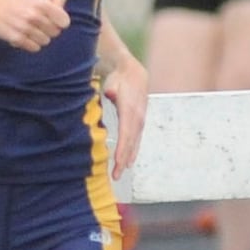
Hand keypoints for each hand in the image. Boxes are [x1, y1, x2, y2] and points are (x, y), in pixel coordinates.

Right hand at [0, 0, 69, 51]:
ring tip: (29, 29)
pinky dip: (30, 44)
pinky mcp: (17, 39)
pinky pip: (35, 48)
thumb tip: (64, 15)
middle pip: (56, 33)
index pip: (64, 21)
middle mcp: (34, 15)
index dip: (60, 21)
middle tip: (37, 23)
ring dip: (39, 38)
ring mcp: (25, 28)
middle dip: (48, 29)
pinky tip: (23, 36)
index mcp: (42, 2)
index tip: (51, 18)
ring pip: (46, 41)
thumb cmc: (17, 2)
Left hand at [102, 54, 147, 179]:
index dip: (122, 148)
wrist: (133, 73)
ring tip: (119, 173)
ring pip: (133, 144)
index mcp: (130, 110)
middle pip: (130, 142)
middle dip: (123, 159)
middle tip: (115, 176)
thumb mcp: (113, 81)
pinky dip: (131, 152)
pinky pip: (135, 141)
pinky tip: (127, 162)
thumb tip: (110, 93)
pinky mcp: (138, 123)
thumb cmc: (118, 79)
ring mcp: (139, 121)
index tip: (117, 161)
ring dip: (127, 159)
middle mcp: (137, 118)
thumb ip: (111, 89)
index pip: (126, 133)